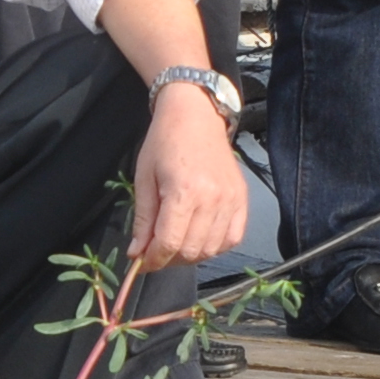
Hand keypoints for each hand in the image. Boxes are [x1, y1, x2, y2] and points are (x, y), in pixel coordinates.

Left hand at [129, 81, 250, 269]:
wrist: (196, 114)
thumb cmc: (165, 141)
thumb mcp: (144, 178)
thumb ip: (143, 220)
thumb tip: (137, 254)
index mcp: (184, 192)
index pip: (169, 243)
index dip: (152, 260)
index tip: (141, 263)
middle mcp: (212, 199)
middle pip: (191, 251)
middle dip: (169, 259)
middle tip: (155, 252)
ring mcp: (231, 200)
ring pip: (212, 250)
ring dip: (191, 255)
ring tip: (176, 244)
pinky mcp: (242, 199)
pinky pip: (233, 238)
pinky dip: (215, 247)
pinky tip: (200, 238)